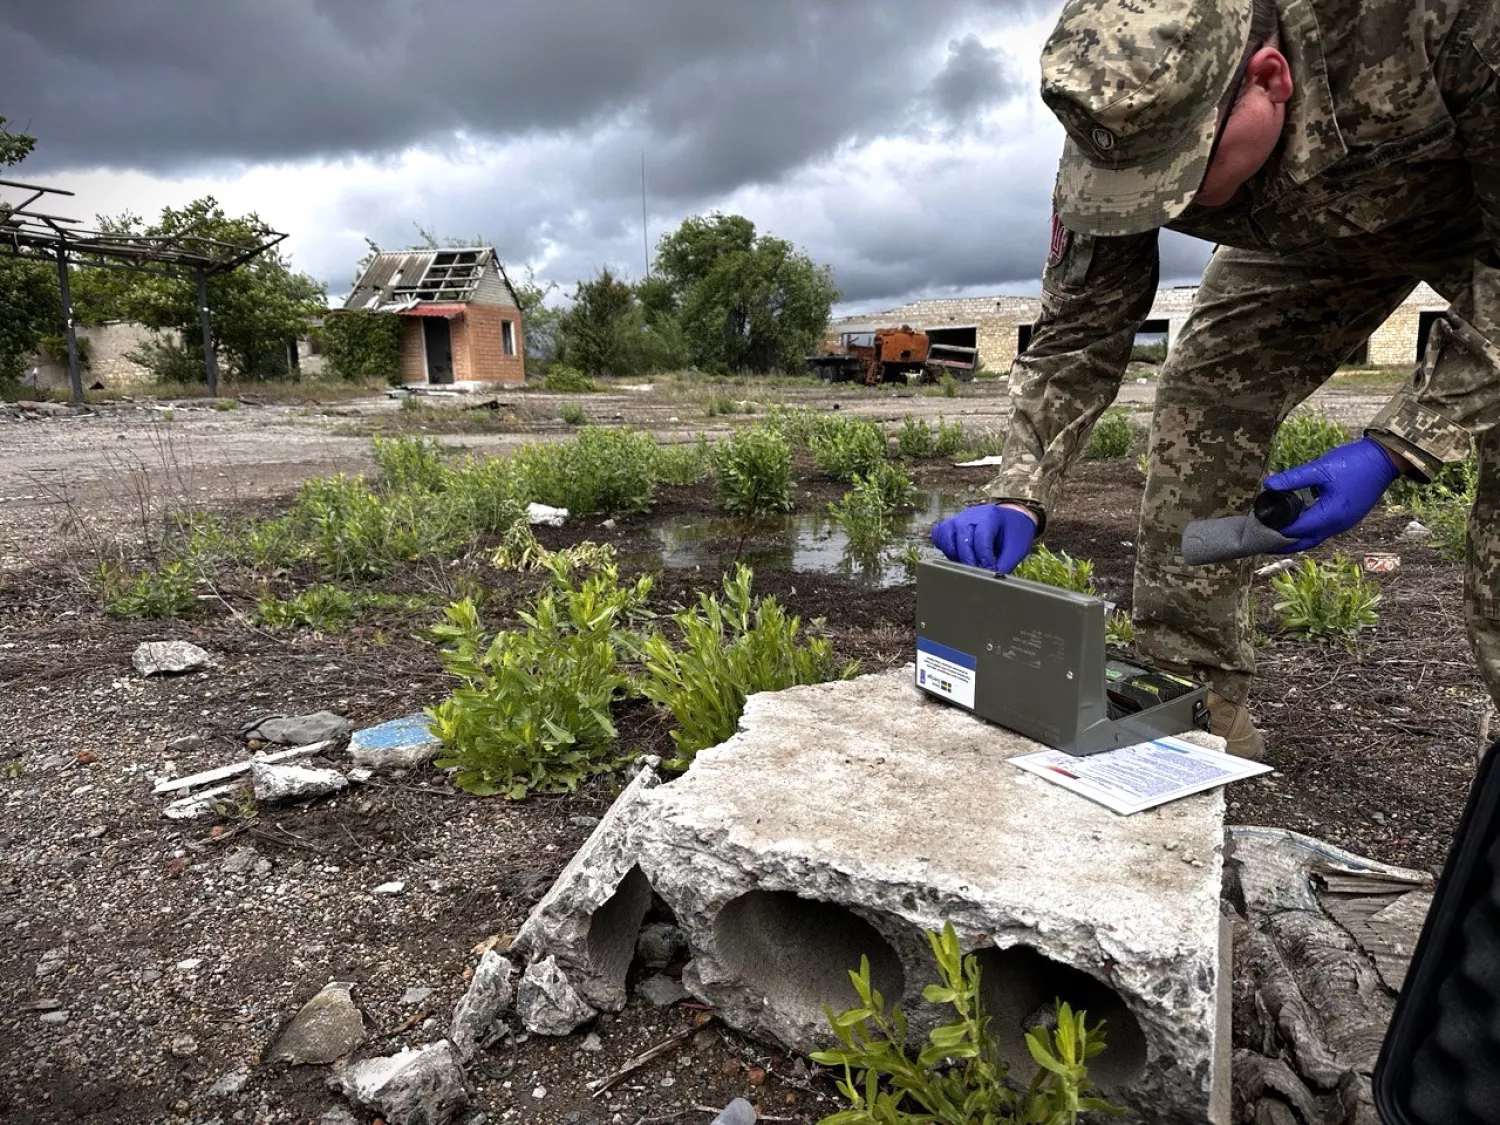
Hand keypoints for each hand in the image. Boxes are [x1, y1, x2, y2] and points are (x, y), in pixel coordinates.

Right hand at [930, 504, 1037, 571]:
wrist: (1010, 518)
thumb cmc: (1014, 533)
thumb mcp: (1016, 548)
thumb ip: (1004, 564)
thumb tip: (991, 580)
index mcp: (990, 516)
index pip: (981, 539)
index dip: (985, 559)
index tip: (989, 571)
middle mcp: (970, 515)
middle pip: (962, 539)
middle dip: (970, 561)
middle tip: (978, 573)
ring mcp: (957, 519)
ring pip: (946, 537)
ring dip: (955, 555)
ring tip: (967, 565)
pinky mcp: (950, 525)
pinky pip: (938, 535)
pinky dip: (944, 547)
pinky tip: (956, 556)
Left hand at [1263, 436, 1401, 550]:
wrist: (1385, 460)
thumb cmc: (1354, 463)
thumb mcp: (1321, 469)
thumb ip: (1293, 478)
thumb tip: (1268, 484)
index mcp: (1330, 515)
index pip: (1296, 530)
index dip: (1276, 530)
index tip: (1257, 526)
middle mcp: (1337, 525)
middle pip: (1304, 542)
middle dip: (1282, 543)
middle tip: (1261, 539)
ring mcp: (1344, 523)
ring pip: (1314, 538)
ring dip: (1295, 538)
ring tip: (1274, 533)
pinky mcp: (1347, 518)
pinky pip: (1323, 530)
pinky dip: (1307, 531)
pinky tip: (1296, 523)